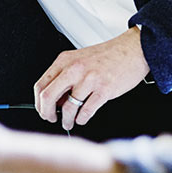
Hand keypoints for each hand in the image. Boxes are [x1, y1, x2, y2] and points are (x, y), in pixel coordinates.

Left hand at [34, 26, 149, 130]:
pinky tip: (82, 118)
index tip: (42, 109)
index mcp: (64, 61)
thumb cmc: (107, 56)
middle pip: (48, 96)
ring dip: (67, 120)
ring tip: (69, 122)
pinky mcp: (104, 90)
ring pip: (68, 107)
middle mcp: (74, 69)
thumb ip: (65, 76)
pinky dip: (82, 119)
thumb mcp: (79, 60)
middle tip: (51, 118)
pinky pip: (87, 111)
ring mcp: (89, 80)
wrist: (132, 50)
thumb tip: (56, 100)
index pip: (40, 85)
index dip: (39, 102)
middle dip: (47, 113)